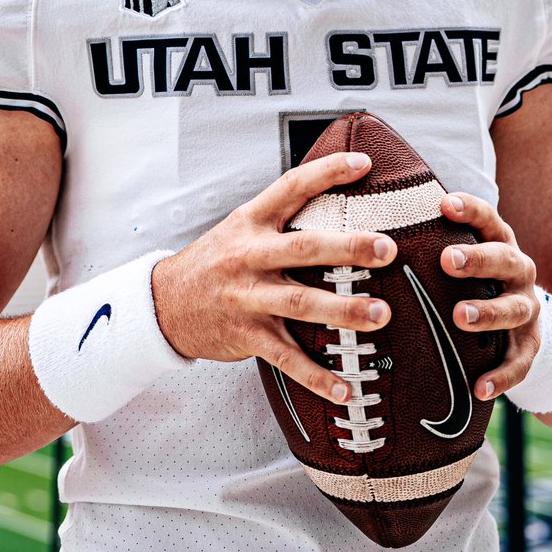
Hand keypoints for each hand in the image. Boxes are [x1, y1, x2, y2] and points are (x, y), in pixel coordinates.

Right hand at [152, 152, 398, 404]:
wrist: (164, 303)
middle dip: (347, 248)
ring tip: (381, 315)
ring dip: (343, 311)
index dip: (326, 172)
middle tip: (387, 249)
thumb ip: (280, 216)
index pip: (291, 187)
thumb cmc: (216, 261)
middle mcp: (249, 256)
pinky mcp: (246, 335)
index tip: (363, 163)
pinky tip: (345, 388)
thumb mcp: (240, 227)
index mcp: (251, 222)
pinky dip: (316, 376)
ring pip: (299, 303)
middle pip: (303, 248)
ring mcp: (247, 297)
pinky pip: (286, 358)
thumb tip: (337, 198)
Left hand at [439, 193, 539, 400]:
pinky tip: (478, 387)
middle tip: (447, 260)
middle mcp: (517, 271)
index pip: (488, 219)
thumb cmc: (471, 278)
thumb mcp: (459, 254)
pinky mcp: (529, 345)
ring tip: (459, 317)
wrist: (524, 320)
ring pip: (513, 309)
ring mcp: (526, 308)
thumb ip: (428, 238)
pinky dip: (501, 376)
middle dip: (477, 260)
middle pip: (505, 260)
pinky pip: (519, 363)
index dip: (470, 209)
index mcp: (499, 242)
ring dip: (488, 312)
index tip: (444, 203)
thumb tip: (369, 216)